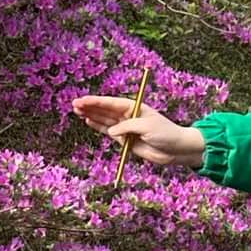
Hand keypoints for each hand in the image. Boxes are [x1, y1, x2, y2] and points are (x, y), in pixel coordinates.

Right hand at [72, 96, 205, 168]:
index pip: (111, 103)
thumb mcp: (147, 127)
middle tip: (74, 104)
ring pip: (105, 120)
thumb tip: (112, 131)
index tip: (83, 100)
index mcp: (135, 108)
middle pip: (105, 110)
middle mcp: (129, 116)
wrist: (176, 150)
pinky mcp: (126, 140)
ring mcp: (126, 128)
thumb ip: (128, 127)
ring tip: (77, 111)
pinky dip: (99, 127)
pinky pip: (109, 132)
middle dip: (90, 107)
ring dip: (91, 116)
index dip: (96, 101)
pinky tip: (88, 121)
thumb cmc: (166, 134)